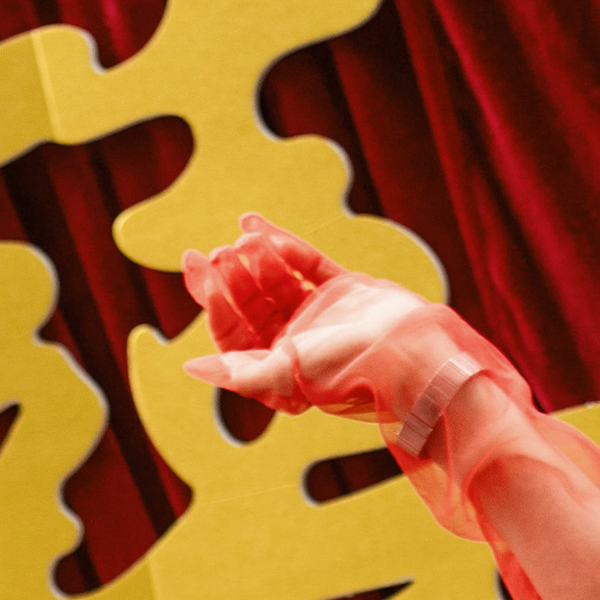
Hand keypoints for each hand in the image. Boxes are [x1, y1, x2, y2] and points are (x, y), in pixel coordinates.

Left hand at [181, 212, 447, 422]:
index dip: (212, 301)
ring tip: (243, 237)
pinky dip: (283, 245)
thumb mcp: (286, 374)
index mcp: (278, 371)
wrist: (407, 349)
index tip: (199, 269)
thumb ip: (241, 372)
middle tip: (218, 251)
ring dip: (257, 258)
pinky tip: (257, 225)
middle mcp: (296, 345)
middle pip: (251, 305)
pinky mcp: (343, 291)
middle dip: (231, 276)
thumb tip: (192, 367)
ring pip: (276, 281)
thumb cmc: (346, 370)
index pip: (234, 333)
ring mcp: (319, 316)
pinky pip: (306, 263)